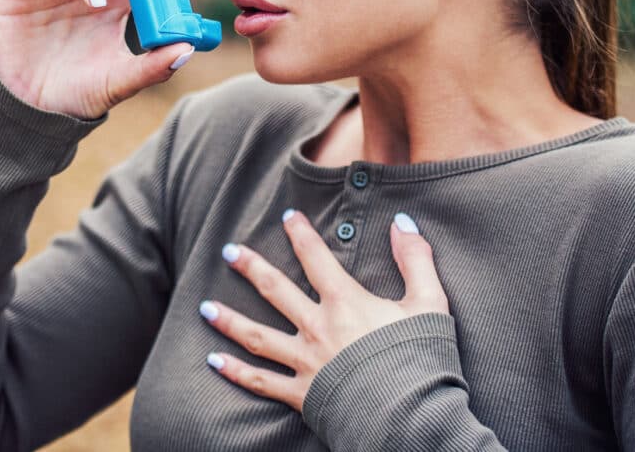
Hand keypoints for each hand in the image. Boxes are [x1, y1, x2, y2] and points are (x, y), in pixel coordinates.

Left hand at [200, 210, 449, 411]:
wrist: (412, 416)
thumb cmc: (423, 359)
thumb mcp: (430, 303)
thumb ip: (415, 260)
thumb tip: (403, 222)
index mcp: (346, 303)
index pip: (316, 258)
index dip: (300, 235)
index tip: (287, 217)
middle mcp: (318, 328)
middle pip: (275, 291)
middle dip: (250, 267)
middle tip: (227, 251)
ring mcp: (306, 362)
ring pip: (257, 336)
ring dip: (229, 319)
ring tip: (204, 308)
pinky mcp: (302, 394)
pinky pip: (262, 382)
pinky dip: (236, 372)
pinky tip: (214, 361)